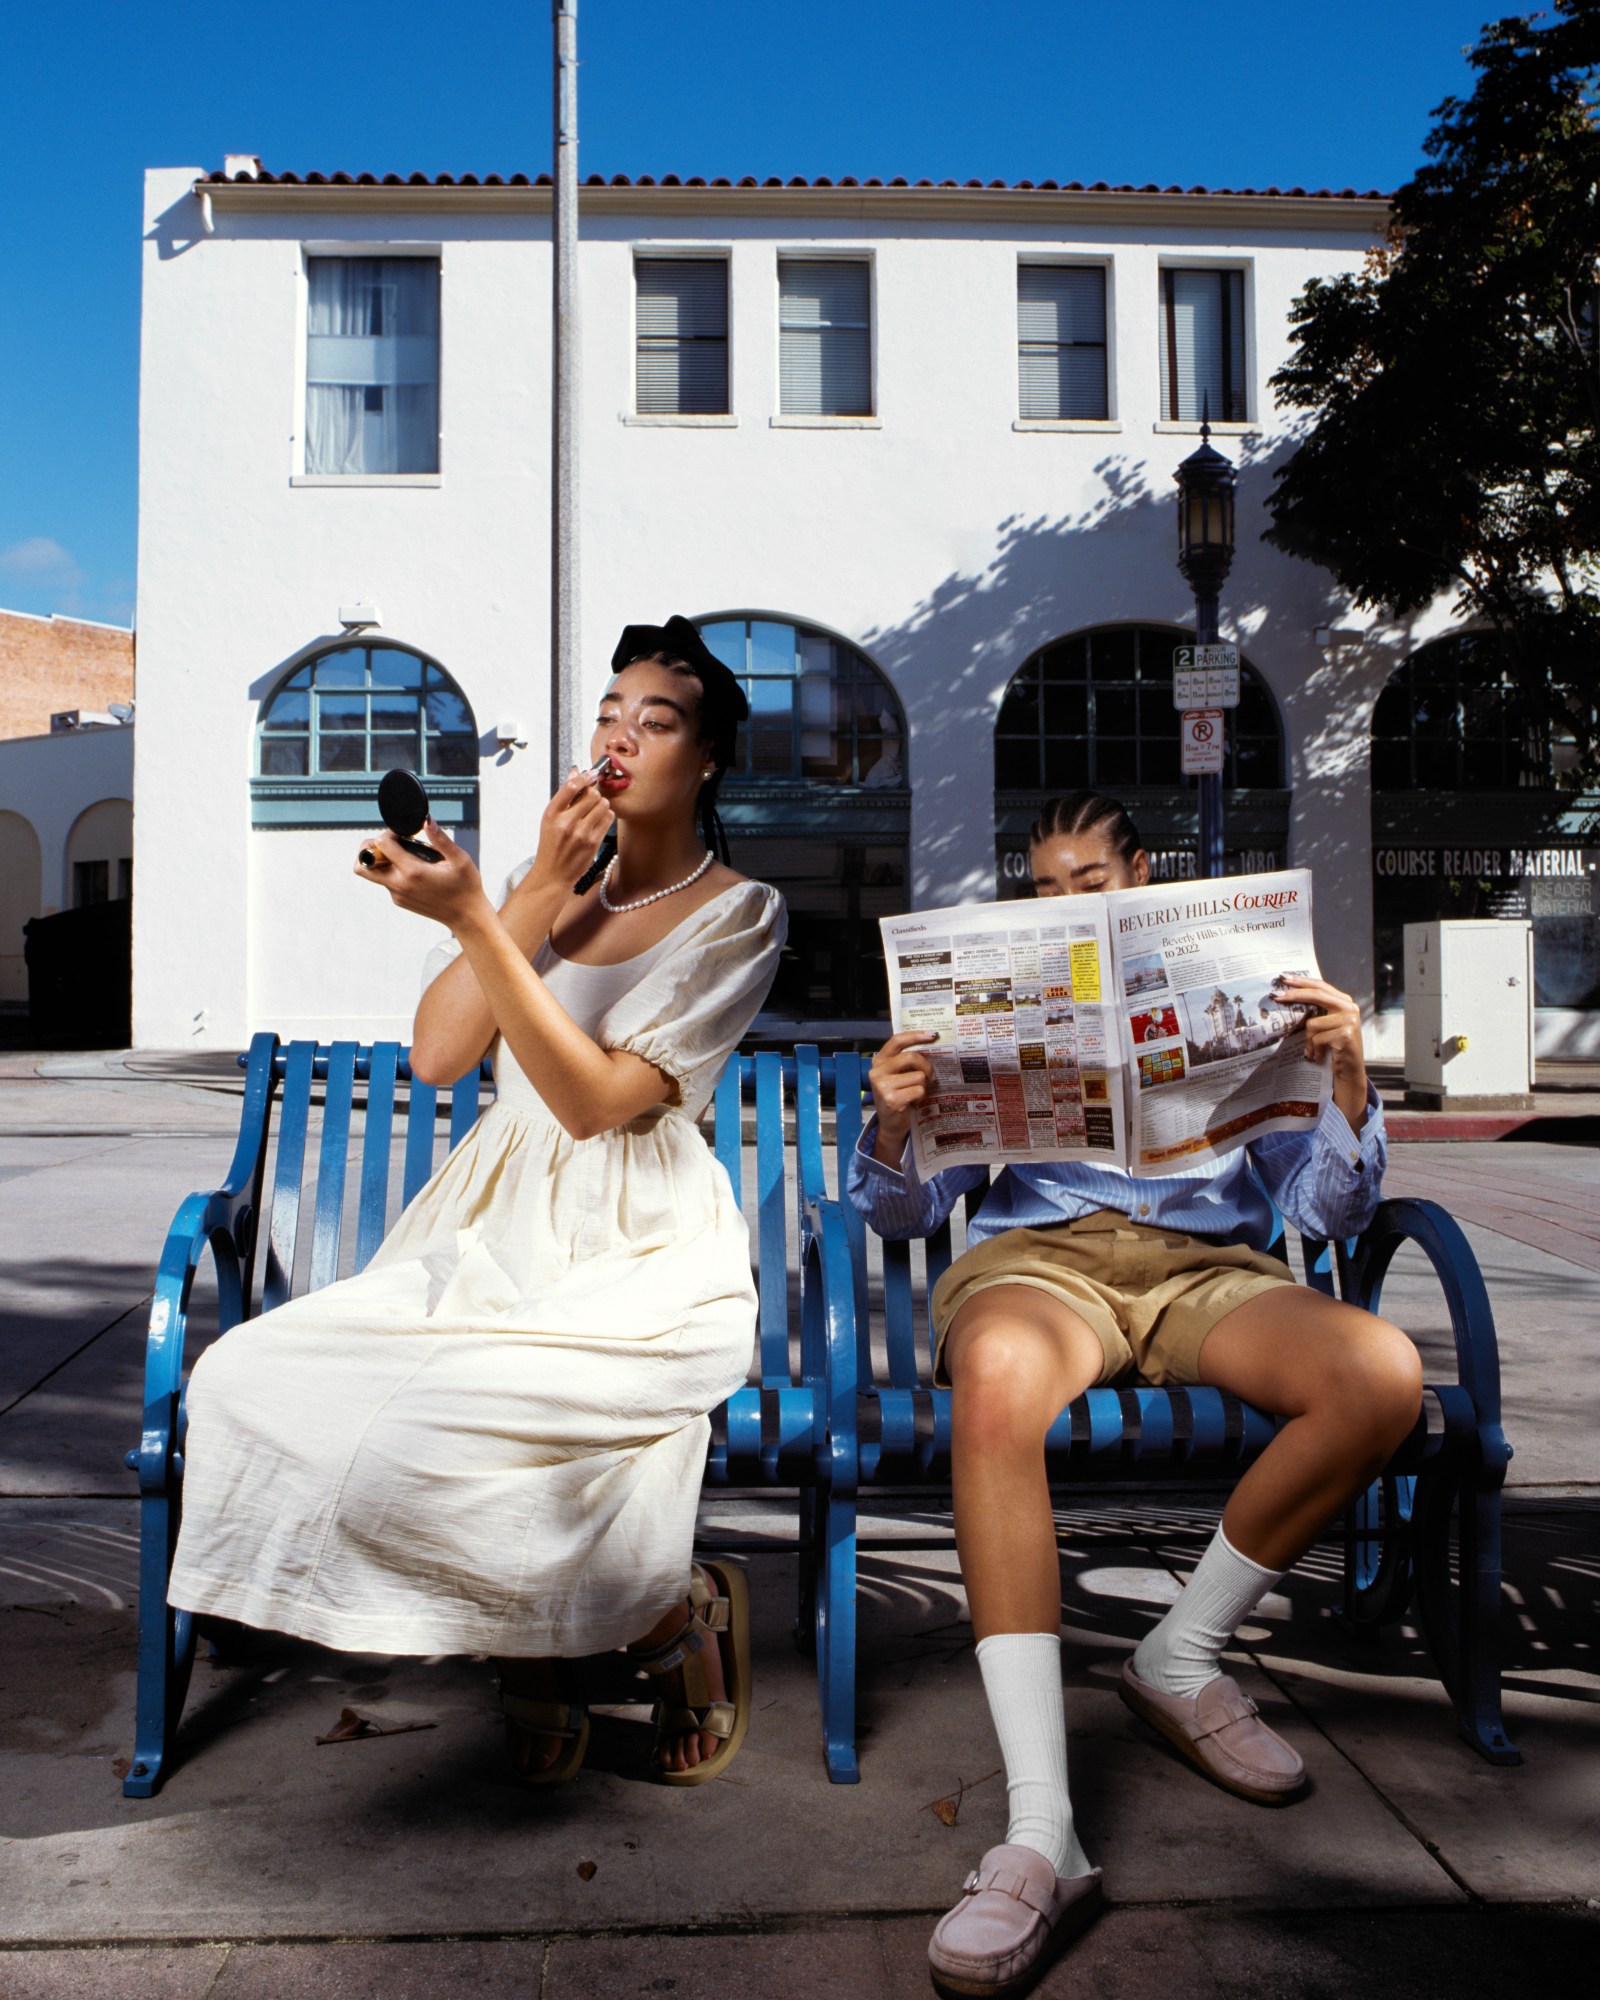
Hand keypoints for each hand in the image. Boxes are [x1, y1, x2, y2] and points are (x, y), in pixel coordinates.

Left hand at [354, 819, 486, 928]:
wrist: (466, 916)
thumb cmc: (466, 887)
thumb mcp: (459, 859)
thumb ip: (441, 839)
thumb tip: (427, 820)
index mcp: (413, 872)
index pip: (381, 845)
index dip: (389, 833)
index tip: (403, 834)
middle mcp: (400, 885)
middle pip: (361, 866)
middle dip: (368, 849)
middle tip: (389, 845)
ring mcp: (397, 895)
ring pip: (373, 874)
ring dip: (382, 861)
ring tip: (405, 856)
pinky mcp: (399, 901)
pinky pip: (386, 882)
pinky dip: (393, 872)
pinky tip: (415, 871)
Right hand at [526, 766, 615, 892]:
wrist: (553, 873)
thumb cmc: (551, 844)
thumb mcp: (550, 819)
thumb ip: (564, 795)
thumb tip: (575, 771)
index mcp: (551, 813)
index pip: (571, 786)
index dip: (584, 776)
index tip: (591, 773)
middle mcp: (566, 822)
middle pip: (592, 794)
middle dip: (593, 794)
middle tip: (590, 799)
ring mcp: (581, 833)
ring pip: (603, 804)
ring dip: (601, 805)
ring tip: (593, 812)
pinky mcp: (593, 842)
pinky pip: (609, 818)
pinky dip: (606, 816)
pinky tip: (598, 821)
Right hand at [867, 1030, 939, 1164]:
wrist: (890, 1125)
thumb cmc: (898, 1097)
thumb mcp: (897, 1076)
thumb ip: (906, 1062)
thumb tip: (930, 1045)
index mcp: (879, 1062)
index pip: (897, 1041)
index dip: (915, 1036)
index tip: (932, 1034)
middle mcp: (877, 1072)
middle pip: (911, 1057)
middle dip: (926, 1066)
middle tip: (931, 1076)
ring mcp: (883, 1086)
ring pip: (918, 1076)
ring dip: (922, 1087)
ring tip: (914, 1095)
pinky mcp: (892, 1100)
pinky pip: (918, 1091)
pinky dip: (921, 1098)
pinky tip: (913, 1103)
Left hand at [1273, 974, 1368, 1127]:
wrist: (1349, 1070)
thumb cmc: (1333, 1046)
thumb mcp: (1327, 1024)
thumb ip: (1317, 1009)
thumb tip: (1288, 995)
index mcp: (1344, 1001)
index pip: (1321, 986)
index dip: (1302, 981)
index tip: (1284, 978)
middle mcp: (1349, 1008)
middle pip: (1317, 996)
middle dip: (1294, 996)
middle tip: (1276, 997)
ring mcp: (1349, 1021)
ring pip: (1313, 1023)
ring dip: (1308, 1040)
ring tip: (1312, 1049)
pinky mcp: (1345, 1035)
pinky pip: (1317, 1038)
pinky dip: (1314, 1049)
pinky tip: (1318, 1056)